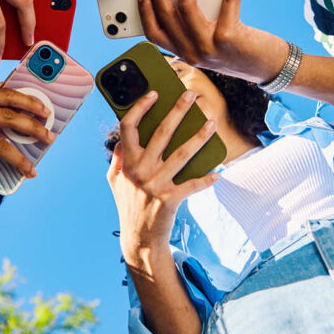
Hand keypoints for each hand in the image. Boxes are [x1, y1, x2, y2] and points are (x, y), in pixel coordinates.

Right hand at [107, 89, 219, 269]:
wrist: (139, 239)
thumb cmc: (128, 205)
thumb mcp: (115, 181)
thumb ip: (118, 159)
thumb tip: (123, 139)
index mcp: (127, 162)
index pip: (129, 127)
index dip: (140, 107)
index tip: (154, 94)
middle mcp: (140, 170)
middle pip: (161, 133)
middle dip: (178, 111)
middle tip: (191, 96)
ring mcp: (156, 184)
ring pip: (182, 154)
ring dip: (199, 137)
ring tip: (212, 124)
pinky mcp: (171, 199)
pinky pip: (193, 185)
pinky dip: (206, 179)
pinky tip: (217, 173)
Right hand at [138, 0, 287, 83]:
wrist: (268, 69)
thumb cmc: (239, 50)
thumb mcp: (210, 42)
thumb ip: (196, 24)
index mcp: (185, 54)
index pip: (154, 33)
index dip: (144, 10)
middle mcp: (192, 53)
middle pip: (167, 15)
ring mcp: (208, 47)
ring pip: (187, 6)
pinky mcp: (229, 37)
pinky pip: (228, 1)